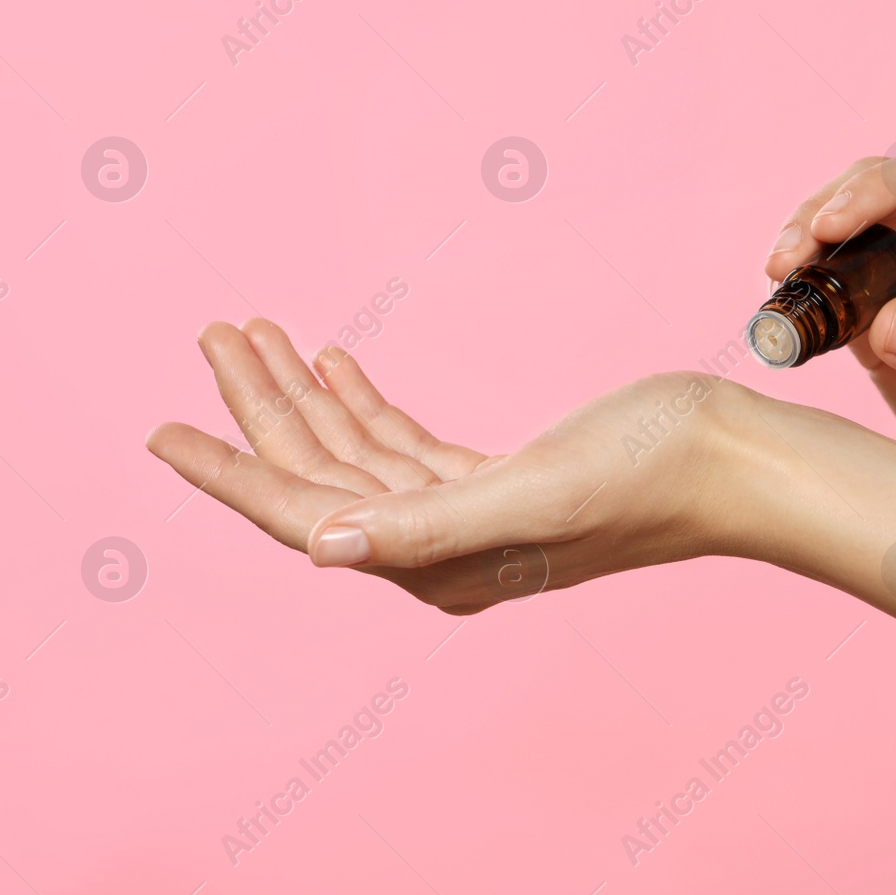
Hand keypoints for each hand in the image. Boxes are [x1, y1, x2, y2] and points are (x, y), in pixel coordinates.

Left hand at [146, 320, 754, 613]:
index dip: (228, 472)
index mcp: (437, 561)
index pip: (302, 515)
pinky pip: (405, 443)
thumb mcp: (533, 492)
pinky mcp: (499, 480)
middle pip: (321, 475)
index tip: (161, 430)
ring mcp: (469, 514)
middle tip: (213, 336)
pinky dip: (366, 402)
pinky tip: (340, 365)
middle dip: (261, 408)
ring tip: (261, 333)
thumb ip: (425, 526)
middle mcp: (441, 547)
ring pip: (359, 452)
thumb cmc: (650, 473)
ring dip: (309, 395)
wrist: (733, 459)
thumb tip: (320, 548)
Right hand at [765, 145, 895, 508]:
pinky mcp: (888, 311)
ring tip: (777, 281)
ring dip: (806, 248)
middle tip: (785, 260)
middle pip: (881, 188)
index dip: (877, 189)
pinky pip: (835, 287)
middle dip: (825, 215)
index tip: (829, 225)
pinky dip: (806, 296)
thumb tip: (887, 324)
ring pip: (848, 229)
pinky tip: (785, 314)